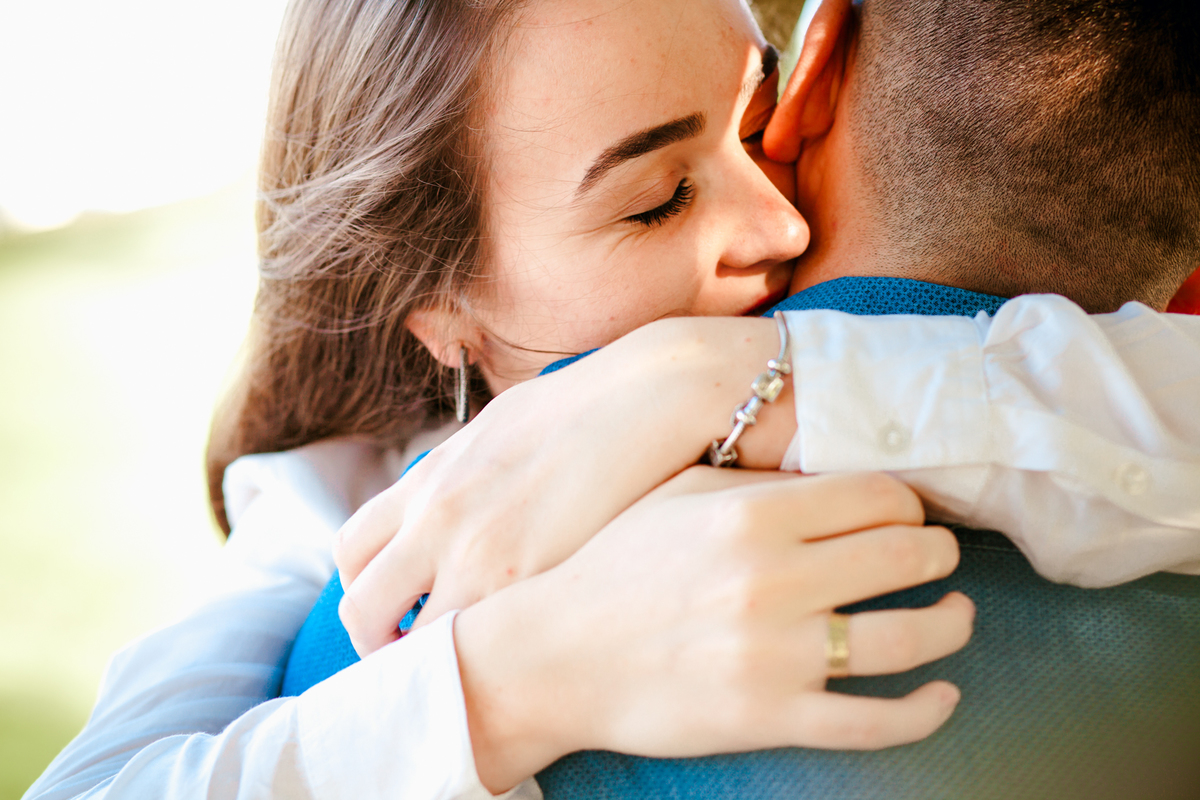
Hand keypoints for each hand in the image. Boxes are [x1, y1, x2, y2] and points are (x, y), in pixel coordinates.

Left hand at [335, 317, 799, 655]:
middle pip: (363, 609)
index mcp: (428, 480)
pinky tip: (521, 662)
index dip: (363, 592)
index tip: (391, 613)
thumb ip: (461, 475)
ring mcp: (479, 556)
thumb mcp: (500, 429)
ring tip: (467, 676)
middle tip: (414, 664)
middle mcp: (437, 520)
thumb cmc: (586, 408)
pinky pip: (483, 646)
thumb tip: (454, 499)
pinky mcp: (531, 582)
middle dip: (377, 645)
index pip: (352, 552)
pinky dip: (489, 662)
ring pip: (417, 644)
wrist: (646, 398)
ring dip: (432, 664)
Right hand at [454, 468, 973, 791]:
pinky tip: (942, 694)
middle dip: (938, 554)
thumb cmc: (616, 567)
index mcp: (752, 516)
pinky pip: (877, 722)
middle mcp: (773, 580)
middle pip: (906, 557)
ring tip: (957, 616)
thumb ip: (759, 484)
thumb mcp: (679, 499)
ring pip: (909, 637)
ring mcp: (775, 655)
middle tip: (940, 557)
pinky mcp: (771, 717)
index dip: (909, 504)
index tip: (910, 515)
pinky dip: (926, 710)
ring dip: (952, 623)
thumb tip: (839, 480)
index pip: (878, 497)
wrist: (556, 656)